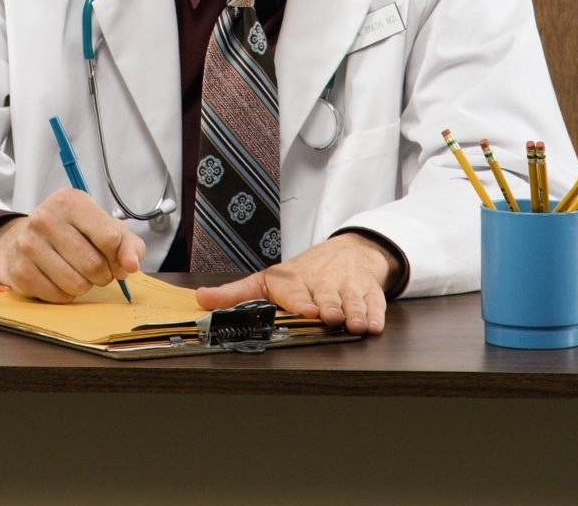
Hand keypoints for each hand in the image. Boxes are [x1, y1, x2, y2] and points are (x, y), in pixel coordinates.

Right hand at [0, 188, 143, 302]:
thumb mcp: (103, 227)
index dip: (117, 255)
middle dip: (102, 274)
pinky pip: (59, 296)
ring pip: (77, 284)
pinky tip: (59, 279)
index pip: (110, 237)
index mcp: (70, 201)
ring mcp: (29, 244)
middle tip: (95, 268)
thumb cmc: (72, 233)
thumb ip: (127, 244)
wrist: (24, 240)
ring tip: (76, 272)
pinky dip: (66, 294)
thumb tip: (131, 265)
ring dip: (84, 285)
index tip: (112, 256)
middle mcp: (46, 218)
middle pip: (94, 264)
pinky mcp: (21, 270)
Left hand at [195, 232, 394, 334]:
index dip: (300, 302)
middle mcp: (322, 283)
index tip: (306, 310)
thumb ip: (236, 294)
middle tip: (331, 317)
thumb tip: (200, 299)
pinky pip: (375, 304)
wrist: (346, 252)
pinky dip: (376, 315)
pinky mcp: (369, 294)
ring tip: (356, 325)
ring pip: (352, 302)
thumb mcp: (268, 280)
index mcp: (295, 281)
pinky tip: (375, 326)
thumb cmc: (303, 273)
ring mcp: (348, 289)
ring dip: (355, 312)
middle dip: (330, 307)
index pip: (296, 292)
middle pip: (327, 297)